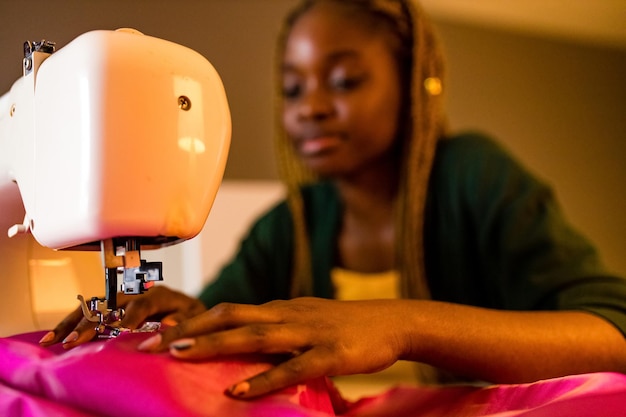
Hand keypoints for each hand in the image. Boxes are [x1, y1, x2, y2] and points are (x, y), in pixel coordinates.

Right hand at [39, 286, 205, 348]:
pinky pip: (88, 314)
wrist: (187, 309)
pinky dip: (70, 325)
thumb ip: (183, 320)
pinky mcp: (111, 308)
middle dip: (90, 322)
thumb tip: (167, 323)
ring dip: (71, 323)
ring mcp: (121, 300)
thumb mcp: (194, 317)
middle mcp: (136, 293)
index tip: (119, 331)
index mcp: (159, 294)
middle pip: (109, 304)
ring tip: (53, 340)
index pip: (142, 303)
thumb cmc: (191, 315)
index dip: (130, 317)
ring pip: (92, 307)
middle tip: (75, 341)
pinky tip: (54, 338)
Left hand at [136, 297, 407, 397]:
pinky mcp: (329, 353)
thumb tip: (246, 344)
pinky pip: (291, 367)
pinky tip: (236, 391)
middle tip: (151, 343)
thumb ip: (277, 329)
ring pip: (254, 337)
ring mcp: (308, 332)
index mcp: (281, 308)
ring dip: (214, 345)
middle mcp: (288, 315)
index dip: (193, 320)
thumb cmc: (347, 324)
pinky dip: (261, 380)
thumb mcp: (307, 320)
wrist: (393, 321)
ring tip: (179, 354)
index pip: (229, 309)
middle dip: (190, 329)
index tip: (159, 331)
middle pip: (231, 316)